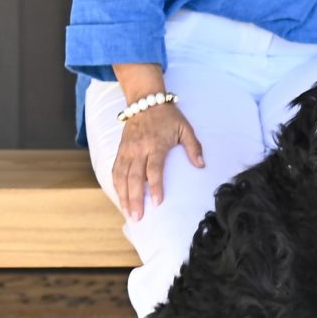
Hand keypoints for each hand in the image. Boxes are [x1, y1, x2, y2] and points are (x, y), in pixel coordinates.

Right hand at [109, 102, 205, 219]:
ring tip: (127, 212)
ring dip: (123, 196)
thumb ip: (193, 147)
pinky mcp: (120, 150)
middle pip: (134, 178)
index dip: (155, 186)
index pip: (154, 169)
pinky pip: (115, 170)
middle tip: (137, 217)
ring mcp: (127, 150)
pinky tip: (119, 197)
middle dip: (135, 198)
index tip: (157, 202)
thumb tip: (201, 165)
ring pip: (121, 176)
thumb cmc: (168, 116)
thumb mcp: (185, 128)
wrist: (145, 101)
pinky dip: (115, 185)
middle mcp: (139, 149)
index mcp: (156, 145)